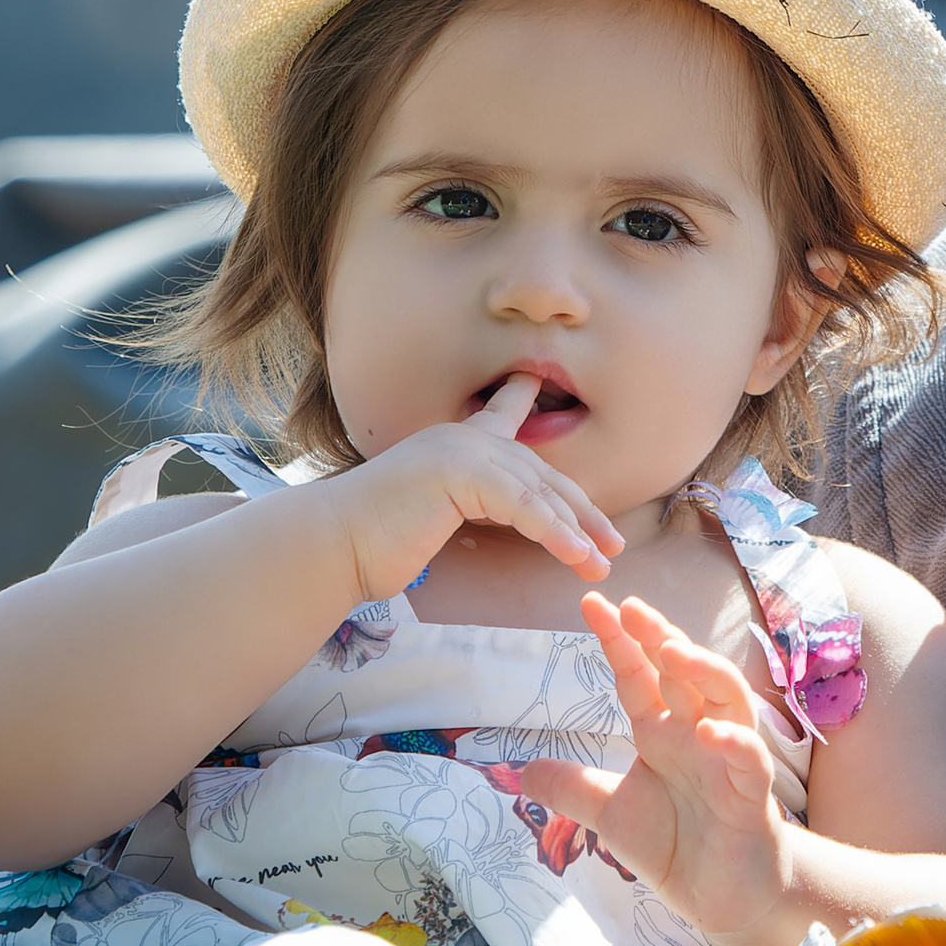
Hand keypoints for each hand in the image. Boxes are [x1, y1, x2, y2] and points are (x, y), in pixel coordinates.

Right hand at [327, 375, 625, 606]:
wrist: (334, 544)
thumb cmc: (376, 540)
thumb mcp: (433, 514)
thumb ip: (467, 503)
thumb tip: (503, 518)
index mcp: (455, 443)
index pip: (502, 414)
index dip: (523, 398)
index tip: (535, 381)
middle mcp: (462, 438)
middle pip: (540, 472)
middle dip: (581, 511)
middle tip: (611, 543)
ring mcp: (461, 450)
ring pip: (538, 491)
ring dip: (576, 532)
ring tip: (601, 563)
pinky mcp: (459, 473)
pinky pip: (523, 505)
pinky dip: (554, 532)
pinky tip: (576, 555)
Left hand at [520, 592, 797, 945]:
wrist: (723, 898)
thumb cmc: (677, 844)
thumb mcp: (610, 815)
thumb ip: (573, 789)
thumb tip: (522, 772)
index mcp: (661, 732)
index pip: (638, 675)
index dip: (618, 640)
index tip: (590, 604)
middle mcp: (696, 734)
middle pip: (683, 672)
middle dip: (660, 636)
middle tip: (631, 607)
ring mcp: (727, 760)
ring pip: (727, 699)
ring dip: (704, 671)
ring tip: (672, 651)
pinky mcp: (752, 796)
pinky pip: (749, 760)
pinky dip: (734, 742)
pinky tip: (710, 730)